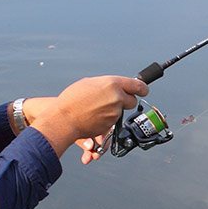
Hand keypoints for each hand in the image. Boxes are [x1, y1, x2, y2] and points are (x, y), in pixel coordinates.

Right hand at [23, 76, 147, 158]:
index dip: (142, 88)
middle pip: (132, 101)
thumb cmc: (72, 100)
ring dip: (113, 111)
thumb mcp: (90, 83)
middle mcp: (117, 98)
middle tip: (114, 100)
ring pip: (121, 112)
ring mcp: (115, 113)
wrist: (64, 118)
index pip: (137, 85)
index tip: (143, 90)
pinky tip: (94, 116)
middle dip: (126, 101)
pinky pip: (113, 121)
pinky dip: (106, 119)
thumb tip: (115, 86)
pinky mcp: (111, 125)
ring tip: (96, 108)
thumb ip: (107, 85)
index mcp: (112, 84)